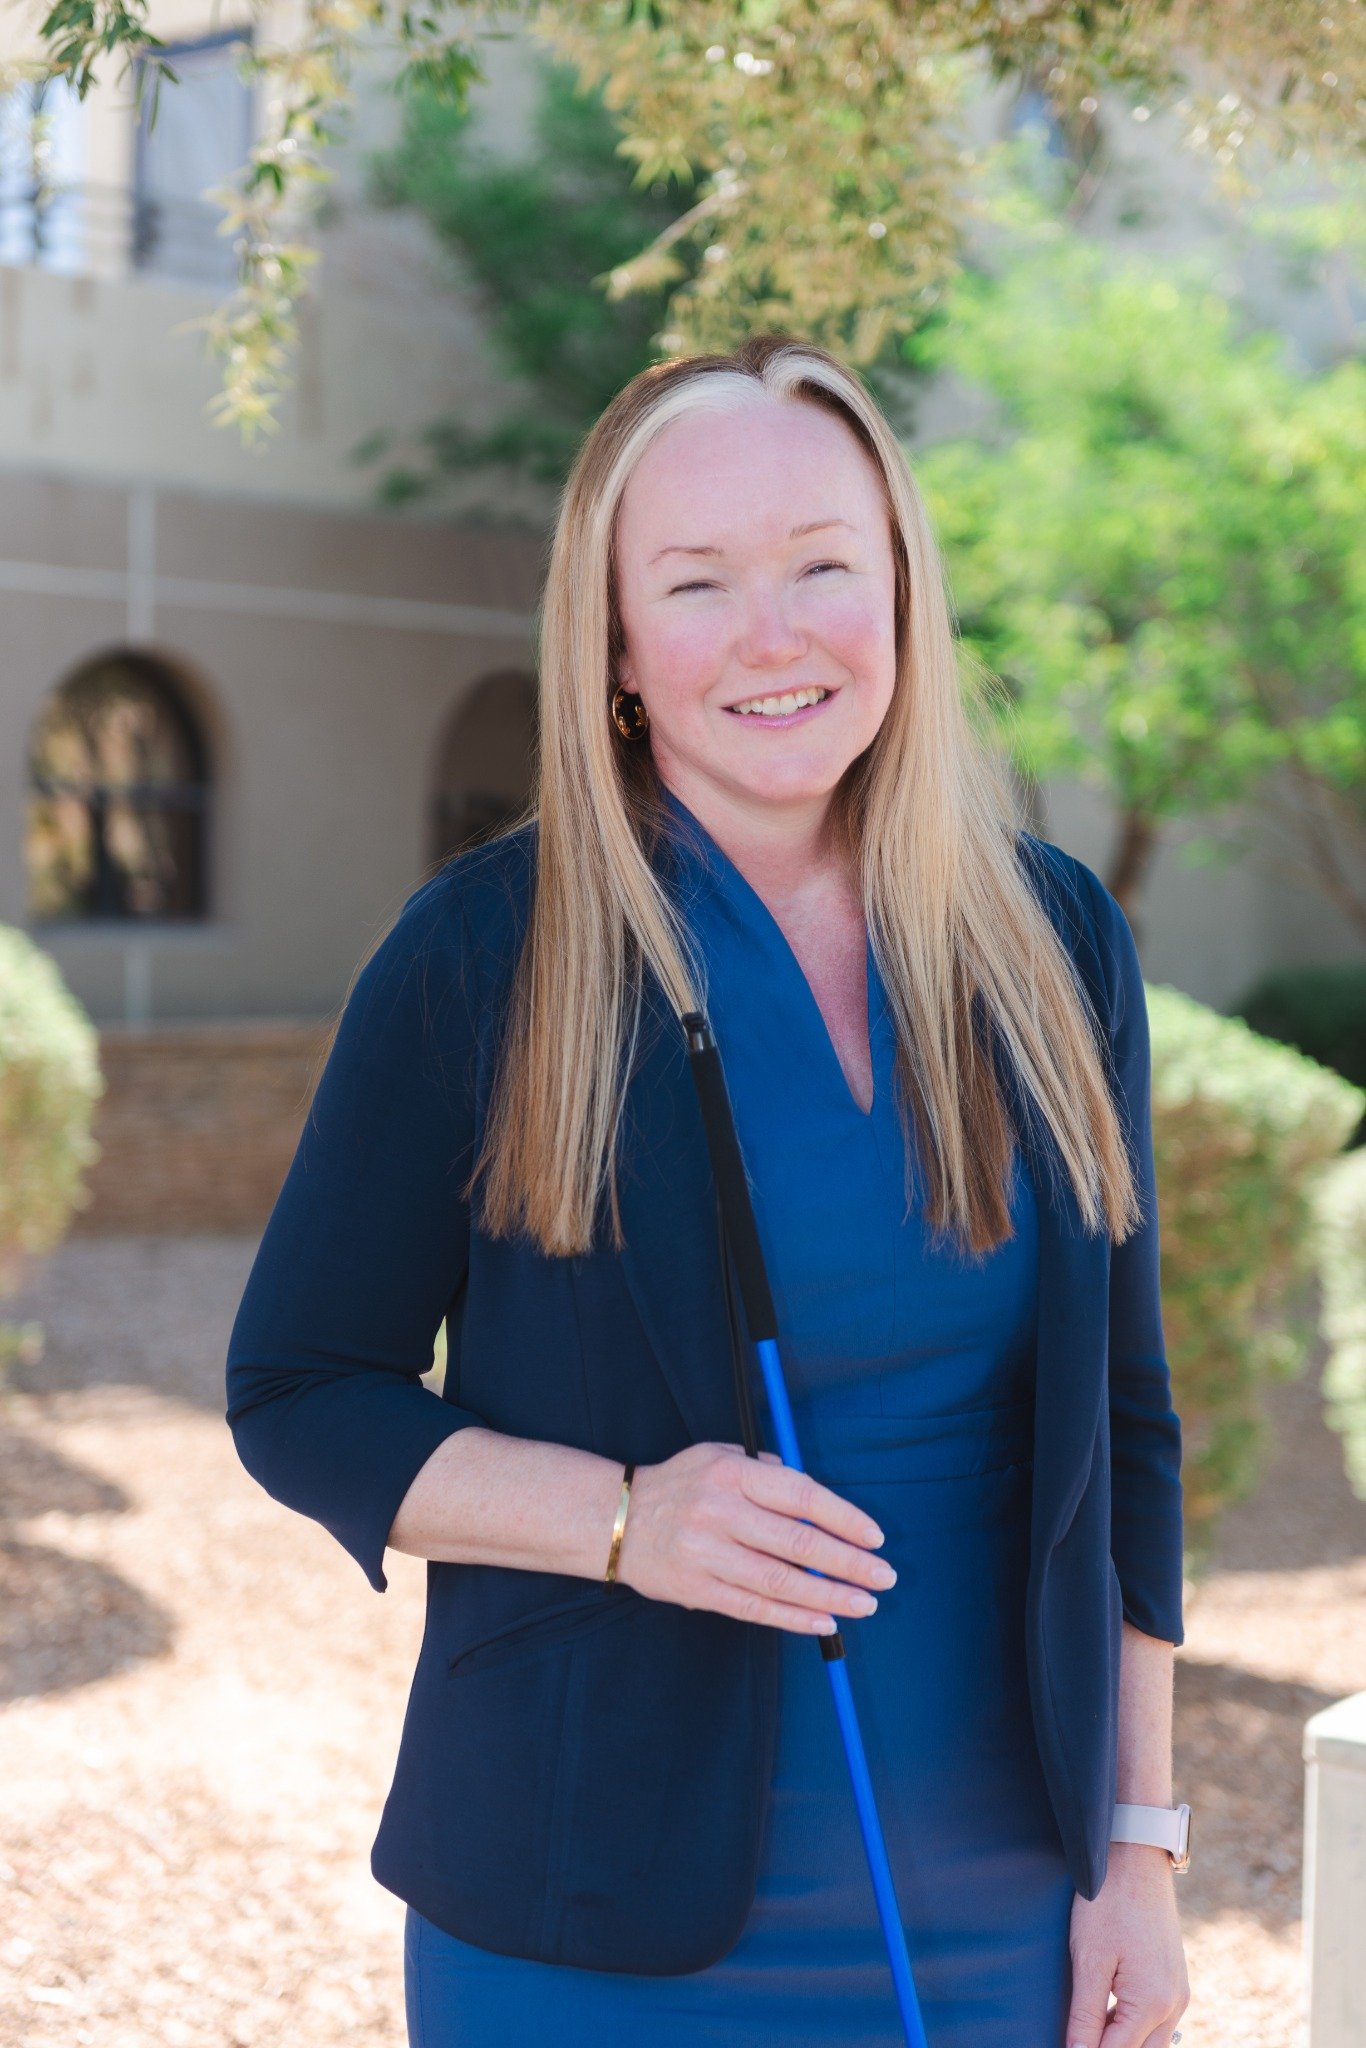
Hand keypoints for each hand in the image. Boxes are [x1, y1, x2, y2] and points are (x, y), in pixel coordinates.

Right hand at [614, 1442, 893, 1632]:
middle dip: (848, 1564)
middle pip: (797, 1543)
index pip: (801, 1496)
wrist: (616, 1520)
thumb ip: (767, 1472)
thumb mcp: (719, 1456)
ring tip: (863, 1604)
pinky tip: (823, 1621)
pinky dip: (793, 1618)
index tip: (875, 1538)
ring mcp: (707, 1554)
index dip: (844, 1518)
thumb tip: (819, 1502)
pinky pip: (754, 1608)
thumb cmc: (680, 1485)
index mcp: (731, 1474)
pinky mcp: (697, 1589)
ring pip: (780, 1582)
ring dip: (829, 1597)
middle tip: (883, 1577)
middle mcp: (720, 1512)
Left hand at [1066, 1841, 1189, 2047]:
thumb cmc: (1108, 1903)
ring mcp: (1178, 1993)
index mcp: (1152, 2003)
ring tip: (1085, 2026)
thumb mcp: (1089, 1960)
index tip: (1065, 2046)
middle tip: (1076, 2036)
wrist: (1136, 1858)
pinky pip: (1156, 2022)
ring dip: (1119, 2041)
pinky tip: (1104, 2014)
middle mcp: (1173, 2005)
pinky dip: (1130, 2026)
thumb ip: (1085, 2016)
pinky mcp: (1174, 1981)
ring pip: (1150, 2043)